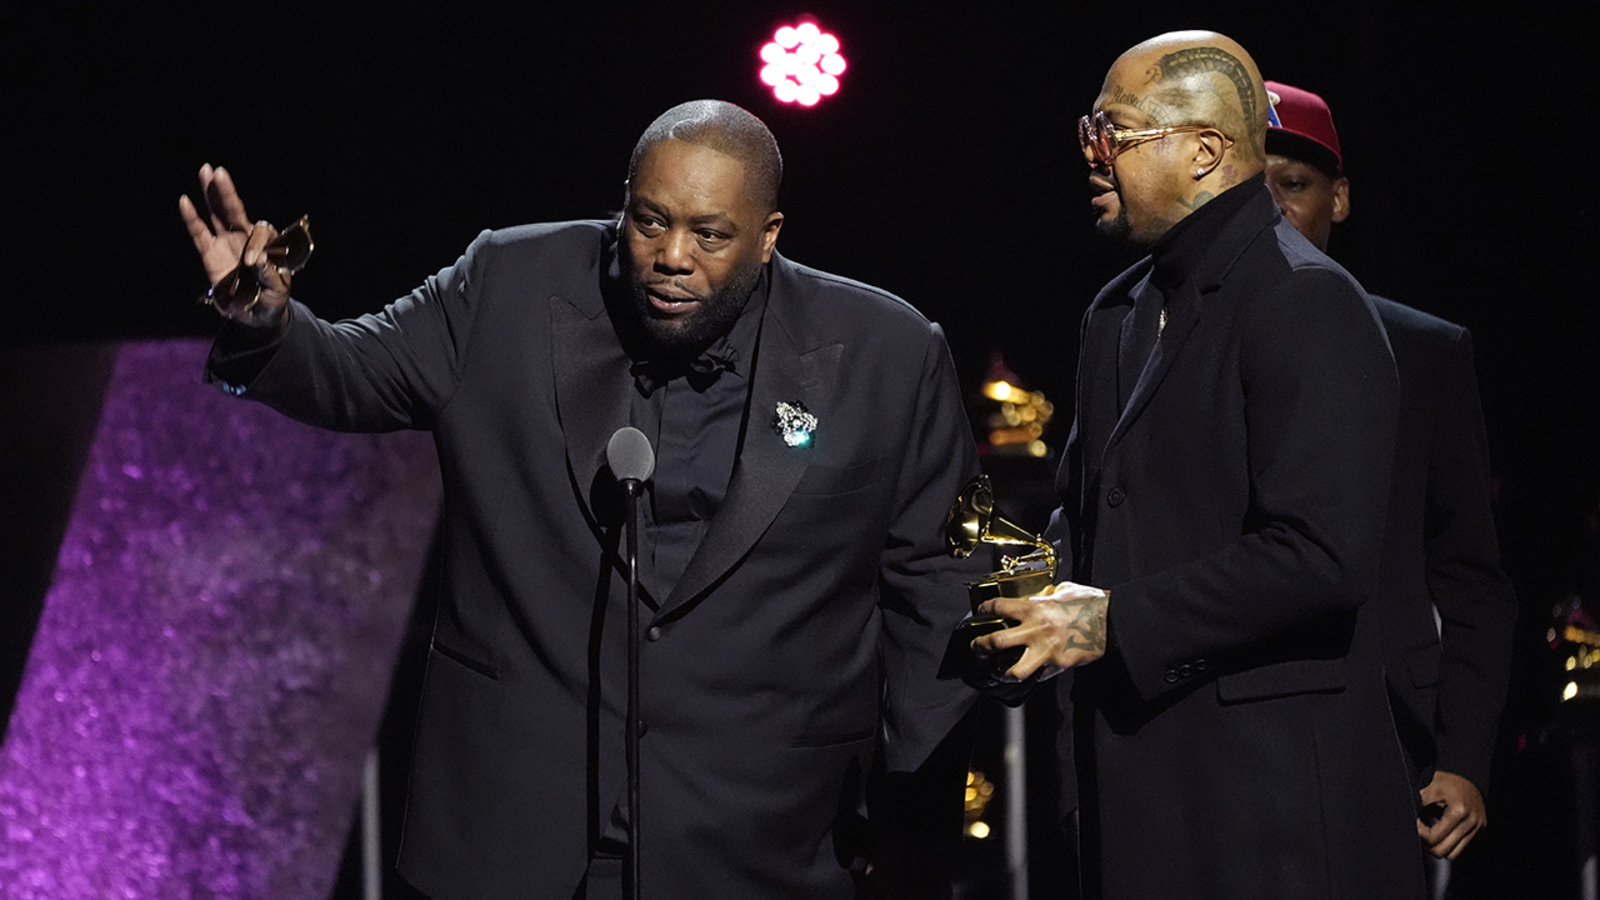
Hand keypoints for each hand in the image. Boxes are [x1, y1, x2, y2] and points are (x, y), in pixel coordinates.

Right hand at [178, 164, 290, 325]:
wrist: (256, 315)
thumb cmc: (271, 300)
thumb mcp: (277, 291)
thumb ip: (269, 276)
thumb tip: (256, 259)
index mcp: (268, 245)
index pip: (260, 233)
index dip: (256, 245)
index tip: (252, 264)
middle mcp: (246, 239)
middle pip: (235, 210)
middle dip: (227, 192)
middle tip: (218, 171)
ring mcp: (227, 243)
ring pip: (217, 214)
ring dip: (211, 194)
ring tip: (206, 171)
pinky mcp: (210, 254)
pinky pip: (199, 233)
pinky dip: (192, 218)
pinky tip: (185, 201)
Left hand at [971, 581, 1108, 681]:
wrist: (1112, 621)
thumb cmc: (1091, 603)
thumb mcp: (1064, 590)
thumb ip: (1047, 595)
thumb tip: (1041, 595)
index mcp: (1035, 608)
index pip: (999, 608)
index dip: (984, 609)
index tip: (980, 611)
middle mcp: (1036, 630)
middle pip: (996, 641)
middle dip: (981, 645)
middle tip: (977, 647)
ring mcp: (1046, 651)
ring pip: (1014, 669)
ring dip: (1002, 671)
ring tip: (998, 670)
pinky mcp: (1058, 665)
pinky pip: (1040, 675)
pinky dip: (1034, 675)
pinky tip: (1031, 673)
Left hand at [1417, 769, 1485, 858]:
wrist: (1468, 777)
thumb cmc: (1448, 782)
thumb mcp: (1430, 790)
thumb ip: (1421, 807)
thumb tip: (1411, 822)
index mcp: (1459, 811)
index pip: (1435, 837)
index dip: (1421, 834)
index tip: (1417, 825)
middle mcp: (1471, 823)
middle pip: (1445, 850)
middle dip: (1430, 845)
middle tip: (1423, 833)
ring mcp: (1478, 829)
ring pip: (1455, 853)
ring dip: (1441, 848)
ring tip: (1432, 836)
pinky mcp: (1480, 832)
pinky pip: (1463, 847)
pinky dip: (1451, 845)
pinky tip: (1444, 834)